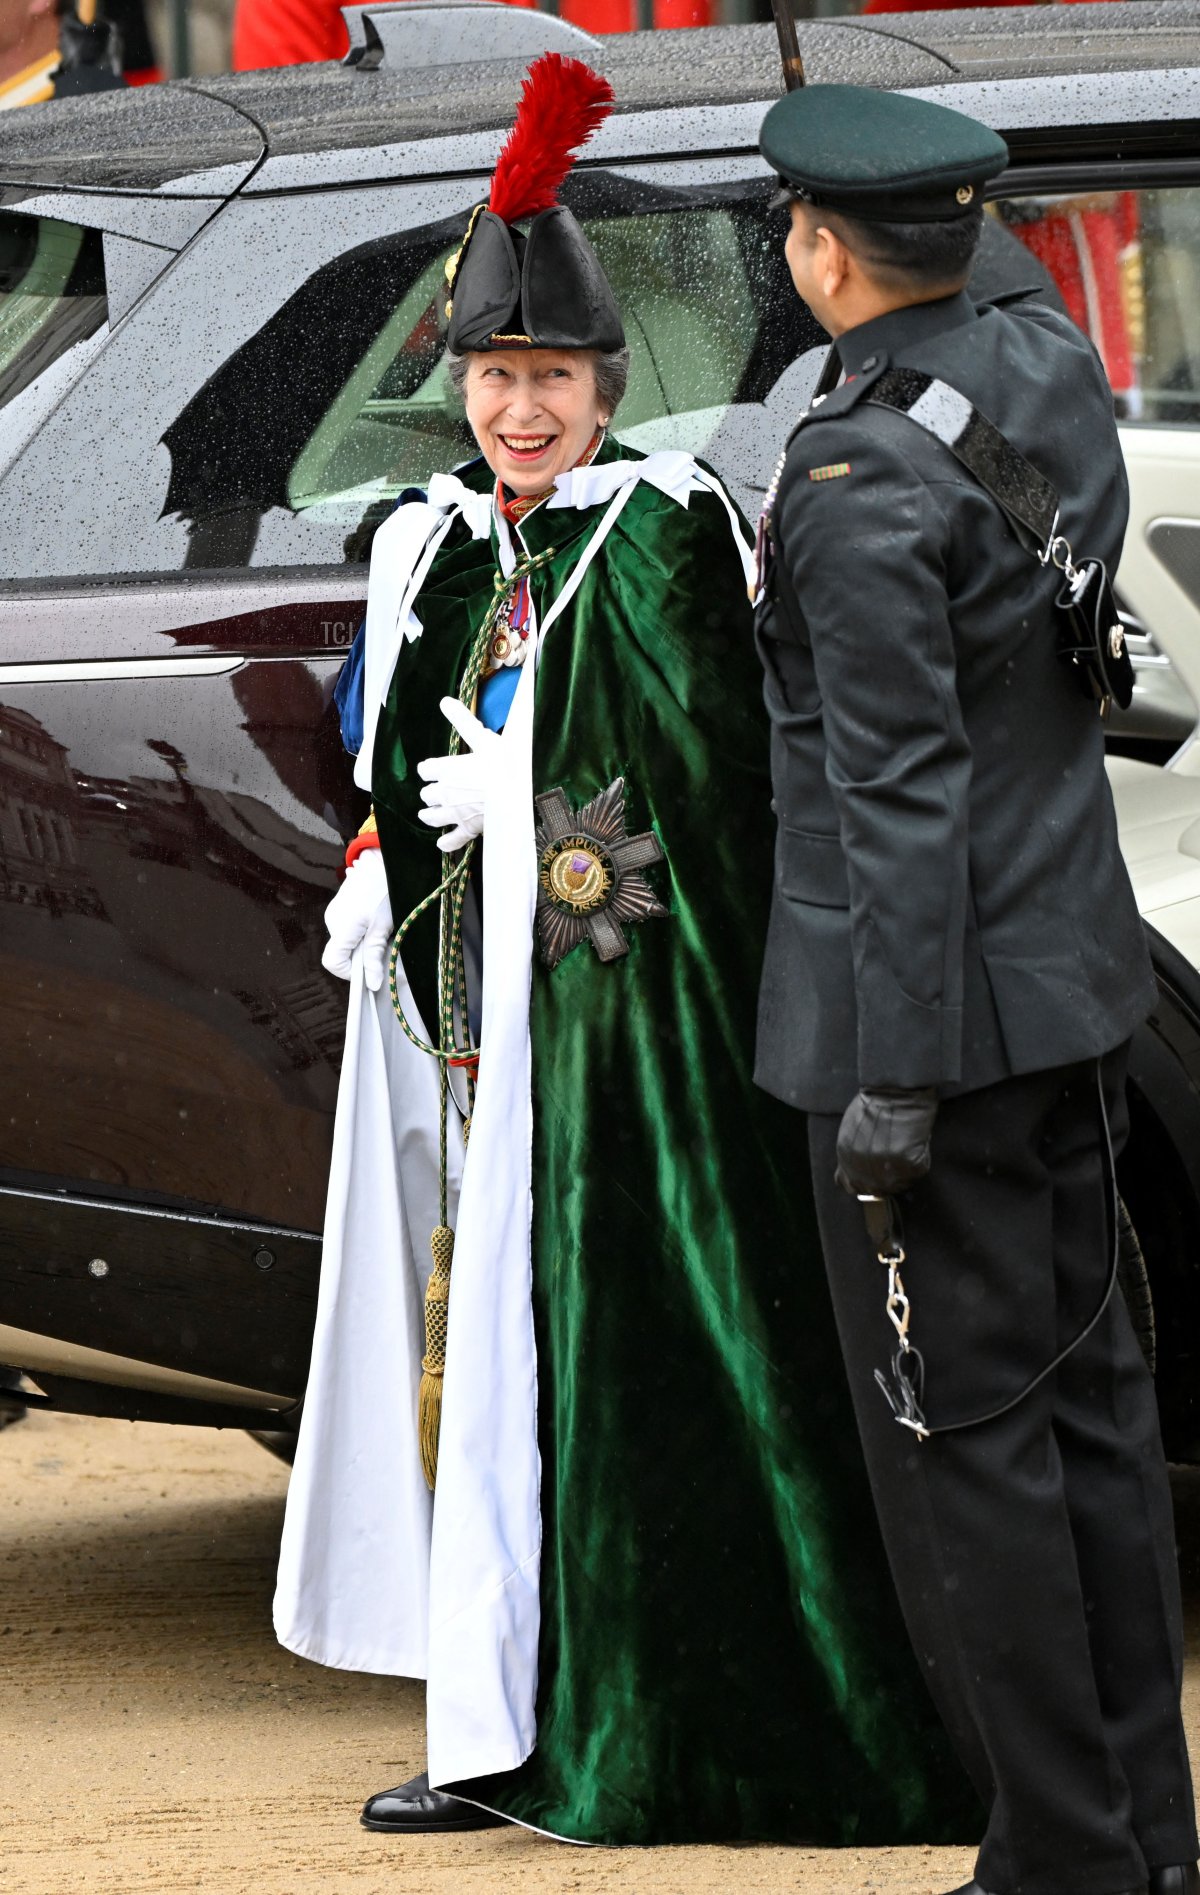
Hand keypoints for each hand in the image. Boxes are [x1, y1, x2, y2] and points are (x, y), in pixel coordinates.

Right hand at [321, 847, 392, 990]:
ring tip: (380, 929)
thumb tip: (372, 984)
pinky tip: (373, 919)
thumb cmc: (383, 892)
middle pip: (340, 953)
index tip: (369, 969)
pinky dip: (360, 931)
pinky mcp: (339, 907)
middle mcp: (332, 921)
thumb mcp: (383, 927)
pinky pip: (346, 928)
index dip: (350, 973)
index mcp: (341, 928)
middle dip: (361, 956)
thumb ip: (374, 957)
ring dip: (362, 943)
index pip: (332, 963)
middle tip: (382, 945)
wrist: (381, 862)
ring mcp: (334, 913)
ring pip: (345, 941)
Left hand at [415, 696, 502, 852]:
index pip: (426, 769)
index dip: (429, 769)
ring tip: (428, 813)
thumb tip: (444, 700)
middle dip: (430, 791)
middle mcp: (446, 792)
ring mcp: (456, 812)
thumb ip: (462, 720)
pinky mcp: (469, 829)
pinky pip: (452, 840)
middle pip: (427, 793)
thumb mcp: (483, 737)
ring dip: (429, 814)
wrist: (523, 792)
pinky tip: (443, 843)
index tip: (433, 768)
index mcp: (447, 768)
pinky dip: (446, 842)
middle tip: (436, 790)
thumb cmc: (506, 762)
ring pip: (432, 816)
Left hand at [834, 1087, 937, 1197]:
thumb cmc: (874, 1103)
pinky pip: (918, 1170)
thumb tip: (852, 1178)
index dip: (865, 1184)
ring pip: (900, 1184)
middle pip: (876, 1189)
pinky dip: (921, 1159)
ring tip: (907, 1149)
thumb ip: (850, 1155)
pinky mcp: (908, 1162)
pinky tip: (916, 1142)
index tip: (876, 1178)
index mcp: (846, 1157)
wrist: (895, 1088)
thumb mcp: (850, 1130)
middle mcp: (862, 1166)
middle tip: (898, 1164)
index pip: (852, 1186)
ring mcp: (886, 1166)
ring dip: (905, 1171)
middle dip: (888, 1180)